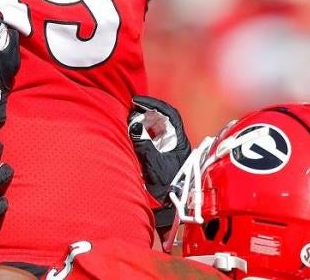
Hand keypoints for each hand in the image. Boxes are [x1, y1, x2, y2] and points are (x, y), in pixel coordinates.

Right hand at [128, 95, 190, 229]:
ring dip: (144, 122)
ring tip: (130, 120)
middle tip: (131, 108)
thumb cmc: (167, 188)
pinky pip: (153, 139)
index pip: (169, 114)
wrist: (171, 209)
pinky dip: (143, 133)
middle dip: (147, 111)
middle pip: (163, 119)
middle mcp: (176, 143)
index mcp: (179, 141)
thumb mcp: (153, 163)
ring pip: (157, 129)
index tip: (137, 101)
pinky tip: (133, 134)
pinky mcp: (162, 158)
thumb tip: (134, 123)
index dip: (153, 104)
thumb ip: (143, 143)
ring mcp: (170, 150)